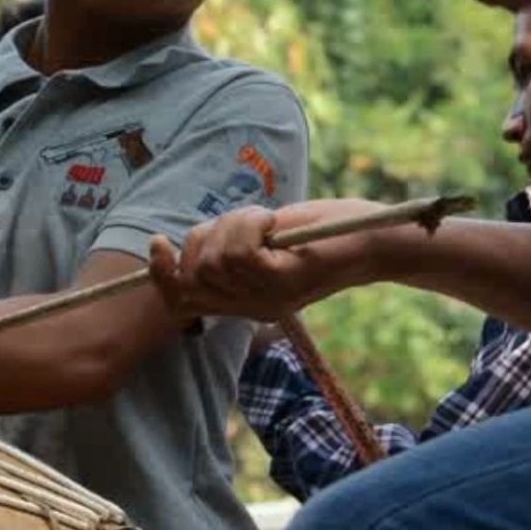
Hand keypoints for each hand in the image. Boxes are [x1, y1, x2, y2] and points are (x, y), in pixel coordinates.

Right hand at [149, 199, 383, 322]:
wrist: (372, 239)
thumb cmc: (322, 233)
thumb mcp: (267, 240)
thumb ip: (228, 246)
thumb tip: (182, 245)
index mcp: (244, 302)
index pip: (183, 300)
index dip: (162, 274)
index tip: (158, 243)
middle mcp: (251, 307)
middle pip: (194, 271)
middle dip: (208, 235)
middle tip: (248, 223)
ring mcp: (267, 297)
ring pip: (216, 258)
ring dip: (235, 224)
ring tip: (268, 223)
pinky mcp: (283, 281)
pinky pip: (240, 251)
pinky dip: (251, 224)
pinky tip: (274, 222)